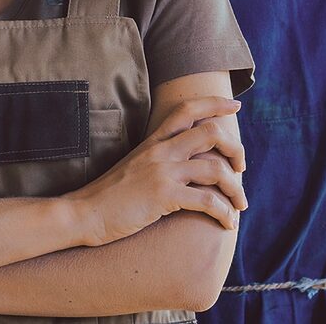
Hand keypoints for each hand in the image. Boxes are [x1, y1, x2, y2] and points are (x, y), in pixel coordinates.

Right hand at [66, 96, 246, 246]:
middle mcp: (161, 151)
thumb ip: (159, 157)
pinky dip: (223, 212)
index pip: (188, 109)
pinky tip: (227, 223)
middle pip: (211, 132)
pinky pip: (206, 201)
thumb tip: (187, 161)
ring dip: (235, 188)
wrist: (84, 213)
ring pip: (215, 169)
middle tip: (241, 168)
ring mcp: (162, 172)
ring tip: (240, 204)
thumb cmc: (110, 195)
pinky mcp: (162, 196)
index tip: (235, 106)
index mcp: (154, 141)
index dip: (215, 103)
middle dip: (235, 149)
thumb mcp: (136, 166)